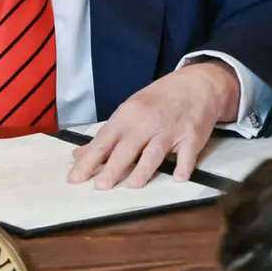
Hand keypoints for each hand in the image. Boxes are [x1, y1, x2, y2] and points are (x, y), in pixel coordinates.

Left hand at [68, 60, 237, 188]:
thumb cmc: (159, 100)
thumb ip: (107, 135)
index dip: (89, 160)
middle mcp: (147, 122)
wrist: (196, 84)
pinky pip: (187, 153)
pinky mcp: (192, 136)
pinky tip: (179, 178)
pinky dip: (184, 166)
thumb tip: (80, 154)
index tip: (75, 177)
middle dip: (113, 167)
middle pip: (127, 148)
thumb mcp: (129, 110)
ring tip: (133, 186)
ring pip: (155, 151)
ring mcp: (170, 129)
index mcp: (127, 115)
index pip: (103, 141)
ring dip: (144, 168)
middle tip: (100, 186)